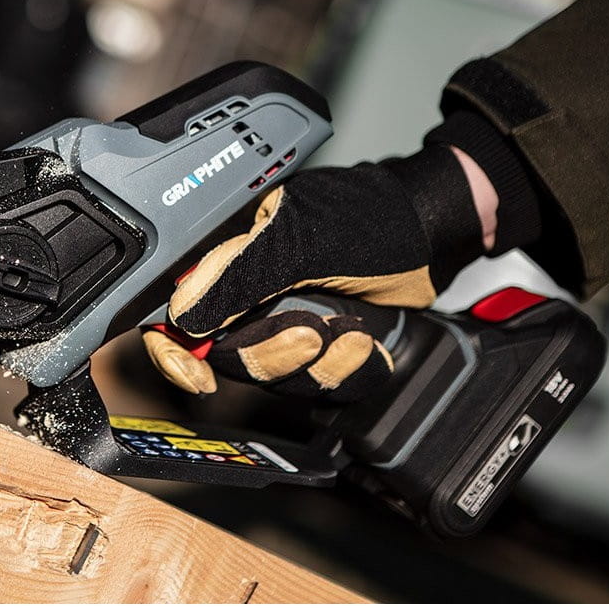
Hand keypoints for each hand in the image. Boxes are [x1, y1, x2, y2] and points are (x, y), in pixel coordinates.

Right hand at [144, 142, 491, 400]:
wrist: (434, 235)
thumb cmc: (371, 219)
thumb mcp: (296, 240)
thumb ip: (236, 275)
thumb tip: (184, 315)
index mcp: (227, 263)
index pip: (175, 316)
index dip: (174, 352)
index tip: (198, 376)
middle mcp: (249, 298)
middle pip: (228, 358)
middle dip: (273, 353)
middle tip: (310, 331)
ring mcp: (284, 325)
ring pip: (275, 378)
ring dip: (317, 363)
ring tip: (348, 327)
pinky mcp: (320, 352)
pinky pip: (318, 387)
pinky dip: (346, 371)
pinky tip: (362, 341)